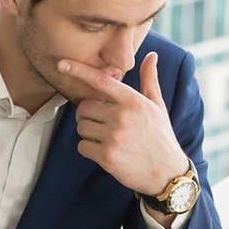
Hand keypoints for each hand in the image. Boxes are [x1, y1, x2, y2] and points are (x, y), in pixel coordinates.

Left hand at [58, 53, 187, 195]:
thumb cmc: (160, 137)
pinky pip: (82, 146)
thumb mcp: (158, 106)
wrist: (166, 173)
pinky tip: (104, 151)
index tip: (62, 64)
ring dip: (88, 133)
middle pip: (84, 107)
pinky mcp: (106, 156)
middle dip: (88, 115)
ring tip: (107, 139)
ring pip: (81, 127)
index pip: (101, 80)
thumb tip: (151, 55)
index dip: (79, 70)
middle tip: (101, 123)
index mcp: (133, 101)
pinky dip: (88, 149)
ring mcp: (113, 137)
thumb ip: (149, 80)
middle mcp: (122, 116)